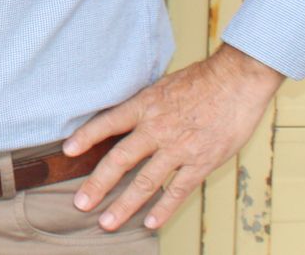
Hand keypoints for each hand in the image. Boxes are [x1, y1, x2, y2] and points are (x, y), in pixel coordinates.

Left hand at [65, 44, 283, 231]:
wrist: (237, 81)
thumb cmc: (202, 80)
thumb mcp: (162, 86)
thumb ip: (145, 106)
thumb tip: (127, 118)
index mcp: (144, 106)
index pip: (107, 123)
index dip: (85, 136)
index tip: (67, 150)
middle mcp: (156, 129)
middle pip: (120, 160)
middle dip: (97, 184)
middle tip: (80, 203)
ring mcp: (178, 148)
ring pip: (145, 182)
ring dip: (124, 205)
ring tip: (107, 222)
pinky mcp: (201, 162)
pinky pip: (178, 190)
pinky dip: (163, 208)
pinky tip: (149, 223)